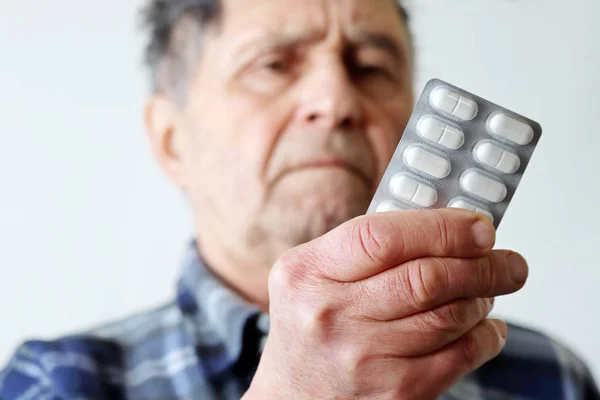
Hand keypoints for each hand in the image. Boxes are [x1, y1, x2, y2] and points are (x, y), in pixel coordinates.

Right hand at [244, 209, 527, 399]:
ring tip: (488, 290)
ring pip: (450, 316)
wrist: (293, 396)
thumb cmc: (310, 325)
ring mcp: (362, 359)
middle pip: (426, 279)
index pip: (382, 237)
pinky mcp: (394, 393)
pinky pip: (460, 356)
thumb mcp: (312, 274)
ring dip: (483, 298)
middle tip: (507, 260)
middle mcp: (330, 315)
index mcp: (308, 273)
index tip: (479, 227)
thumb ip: (366, 245)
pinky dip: (486, 336)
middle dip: (483, 265)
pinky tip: (485, 326)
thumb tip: (446, 225)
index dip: (442, 228)